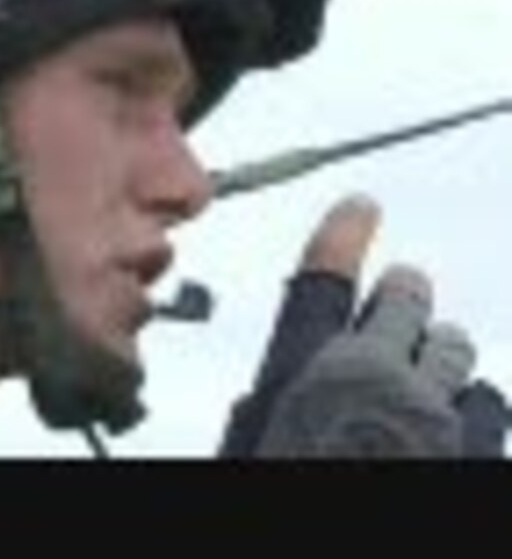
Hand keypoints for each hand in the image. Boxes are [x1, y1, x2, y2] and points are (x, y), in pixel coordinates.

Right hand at [218, 194, 510, 457]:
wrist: (344, 551)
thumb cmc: (290, 482)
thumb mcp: (249, 455)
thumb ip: (256, 420)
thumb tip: (259, 402)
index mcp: (304, 378)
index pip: (321, 285)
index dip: (340, 240)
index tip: (358, 212)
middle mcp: (375, 380)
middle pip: (402, 304)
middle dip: (403, 291)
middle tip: (405, 286)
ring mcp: (437, 415)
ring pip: (454, 350)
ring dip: (440, 345)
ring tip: (434, 348)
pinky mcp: (481, 452)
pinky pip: (490, 402)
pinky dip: (473, 399)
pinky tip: (465, 409)